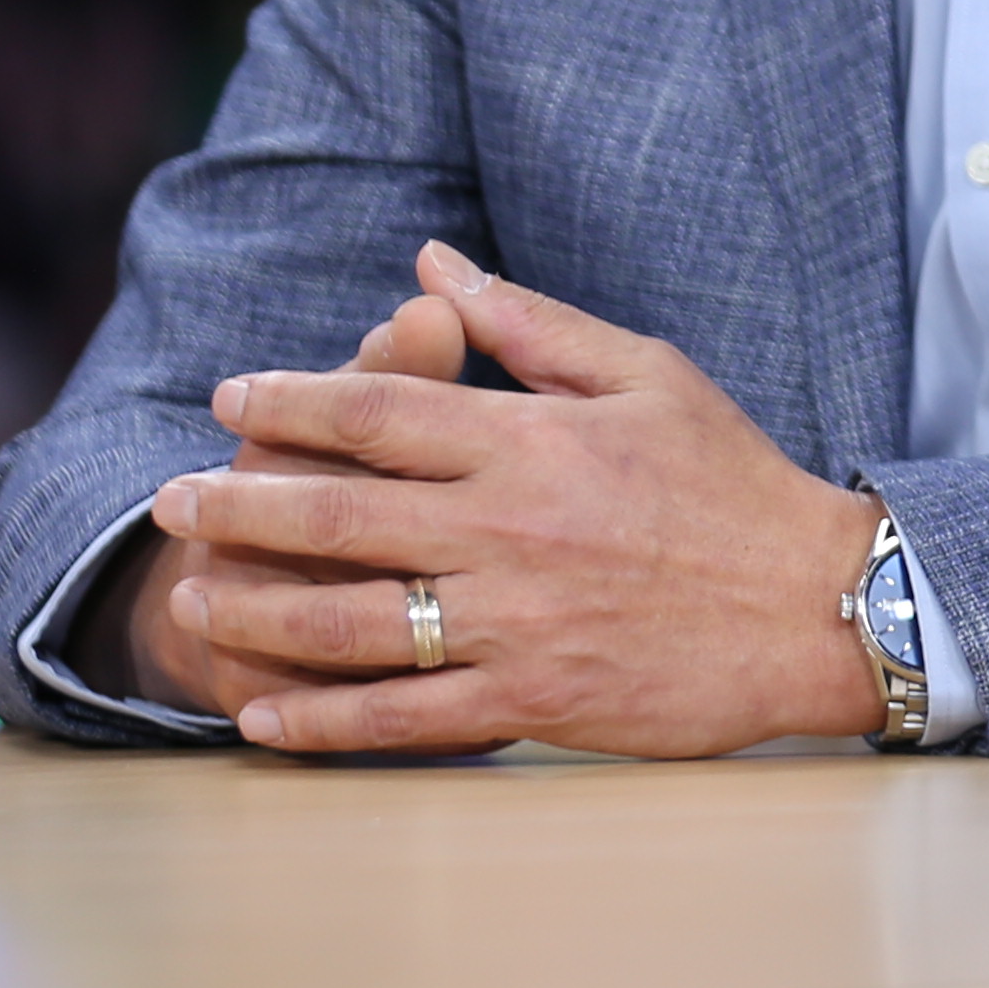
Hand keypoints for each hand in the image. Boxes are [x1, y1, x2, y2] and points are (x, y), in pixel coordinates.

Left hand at [141, 243, 889, 757]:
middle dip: (237, 505)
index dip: (289, 404)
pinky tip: (264, 718)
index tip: (230, 399)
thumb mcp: (647, 372)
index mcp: (532, 442)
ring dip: (256, 611)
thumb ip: (528, 324)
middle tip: (169, 501)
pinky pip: (403, 718)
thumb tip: (430, 265)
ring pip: (349, 622)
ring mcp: (514, 623)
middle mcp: (508, 530)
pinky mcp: (532, 701)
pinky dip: (323, 722)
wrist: (819, 607)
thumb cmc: (734, 481)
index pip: (377, 411)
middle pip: (336, 515)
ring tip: (194, 599)